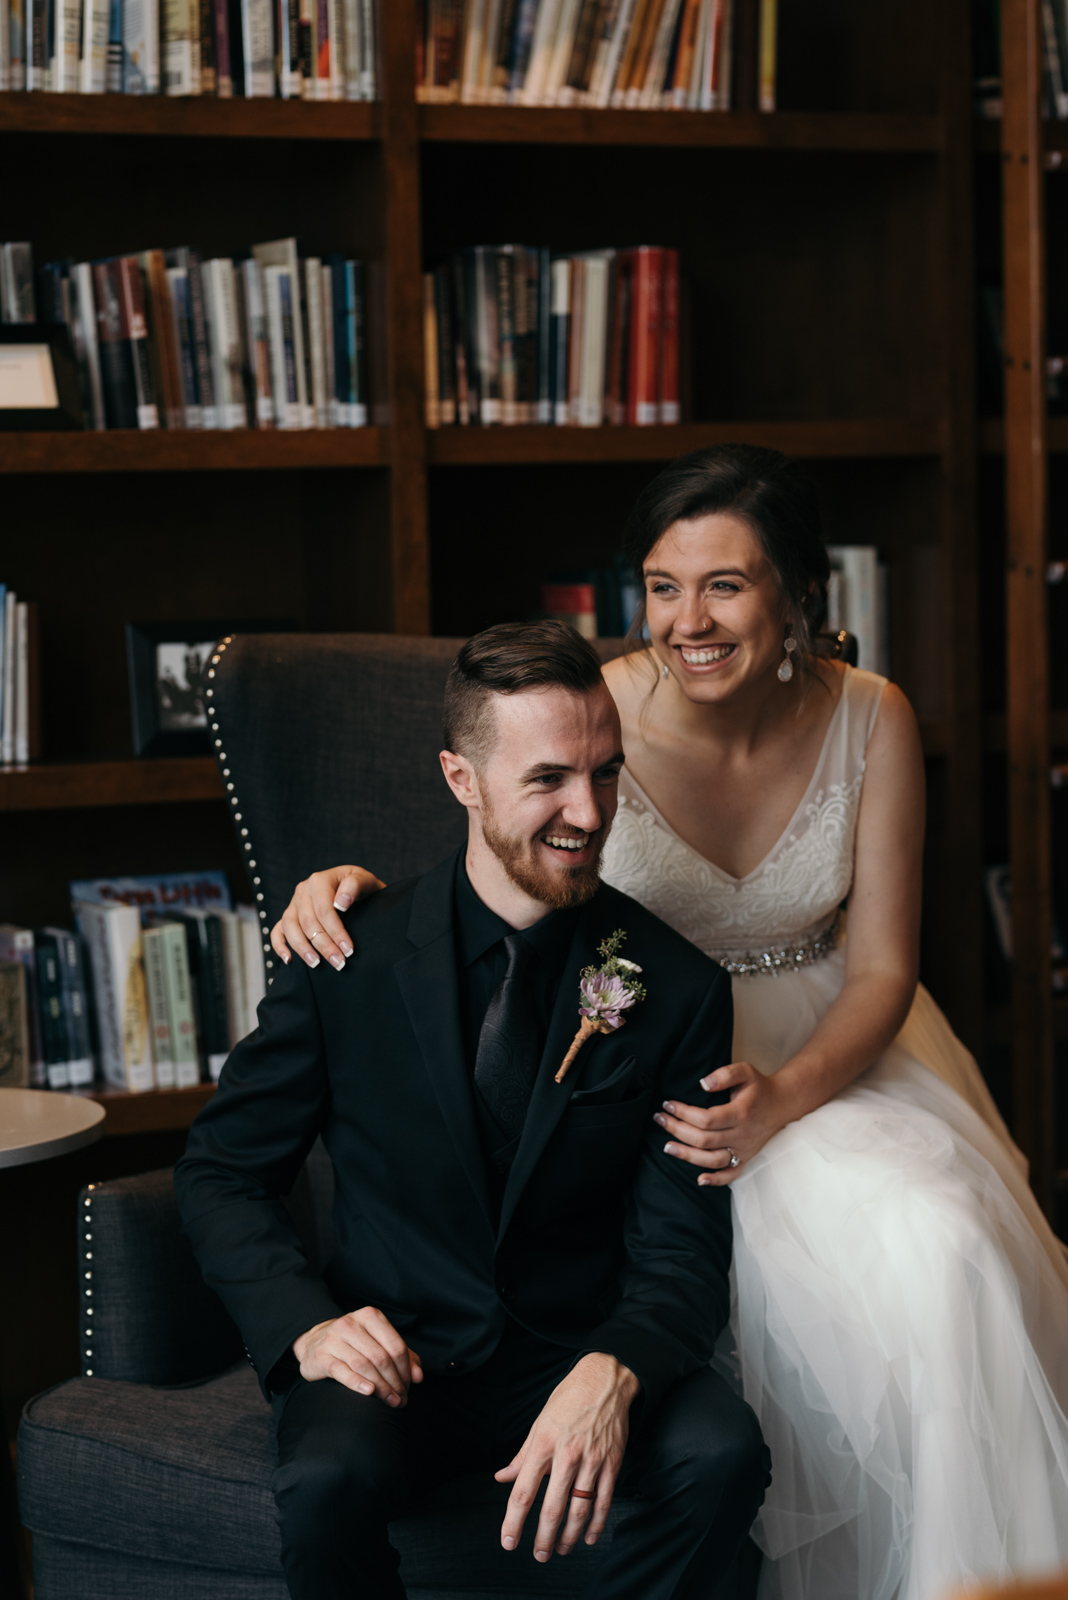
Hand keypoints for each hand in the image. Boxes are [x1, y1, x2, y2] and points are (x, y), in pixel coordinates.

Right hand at [270, 865, 384, 971]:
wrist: (355, 886)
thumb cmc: (361, 885)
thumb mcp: (365, 880)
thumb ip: (355, 885)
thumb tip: (340, 903)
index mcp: (319, 881)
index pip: (324, 910)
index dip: (336, 932)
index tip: (348, 949)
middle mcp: (303, 891)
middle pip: (308, 922)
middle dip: (324, 946)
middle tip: (339, 963)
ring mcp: (294, 904)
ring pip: (290, 927)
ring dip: (302, 948)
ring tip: (316, 964)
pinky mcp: (290, 915)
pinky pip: (278, 931)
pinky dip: (279, 945)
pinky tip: (289, 960)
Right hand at [292, 1307, 422, 1405]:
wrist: (314, 1342)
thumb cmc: (354, 1344)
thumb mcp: (378, 1343)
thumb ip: (403, 1357)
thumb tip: (419, 1376)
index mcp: (370, 1316)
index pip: (396, 1346)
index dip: (406, 1370)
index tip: (409, 1387)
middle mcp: (351, 1323)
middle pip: (381, 1358)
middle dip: (395, 1382)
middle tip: (401, 1400)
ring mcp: (333, 1338)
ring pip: (364, 1365)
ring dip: (381, 1388)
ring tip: (391, 1402)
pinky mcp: (320, 1355)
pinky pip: (342, 1371)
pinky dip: (357, 1383)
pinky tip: (369, 1392)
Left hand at [494, 1353, 638, 1560]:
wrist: (605, 1379)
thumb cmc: (568, 1399)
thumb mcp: (539, 1423)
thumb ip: (522, 1455)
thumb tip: (502, 1477)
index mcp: (543, 1444)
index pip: (523, 1492)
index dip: (514, 1521)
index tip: (509, 1541)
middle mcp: (566, 1455)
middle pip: (551, 1507)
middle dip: (543, 1538)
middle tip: (539, 1556)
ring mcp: (592, 1460)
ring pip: (579, 1508)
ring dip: (569, 1535)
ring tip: (560, 1549)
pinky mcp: (612, 1462)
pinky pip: (604, 1499)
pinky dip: (597, 1522)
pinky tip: (590, 1536)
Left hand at [653, 1060, 795, 1185]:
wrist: (782, 1104)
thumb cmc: (759, 1087)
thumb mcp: (745, 1071)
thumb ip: (724, 1074)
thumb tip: (702, 1084)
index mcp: (740, 1113)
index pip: (706, 1119)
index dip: (684, 1113)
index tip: (667, 1104)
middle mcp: (742, 1135)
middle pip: (704, 1140)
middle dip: (677, 1130)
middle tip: (659, 1119)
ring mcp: (744, 1150)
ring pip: (713, 1160)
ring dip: (688, 1156)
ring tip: (667, 1147)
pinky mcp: (746, 1158)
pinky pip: (731, 1175)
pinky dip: (716, 1180)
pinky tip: (699, 1180)